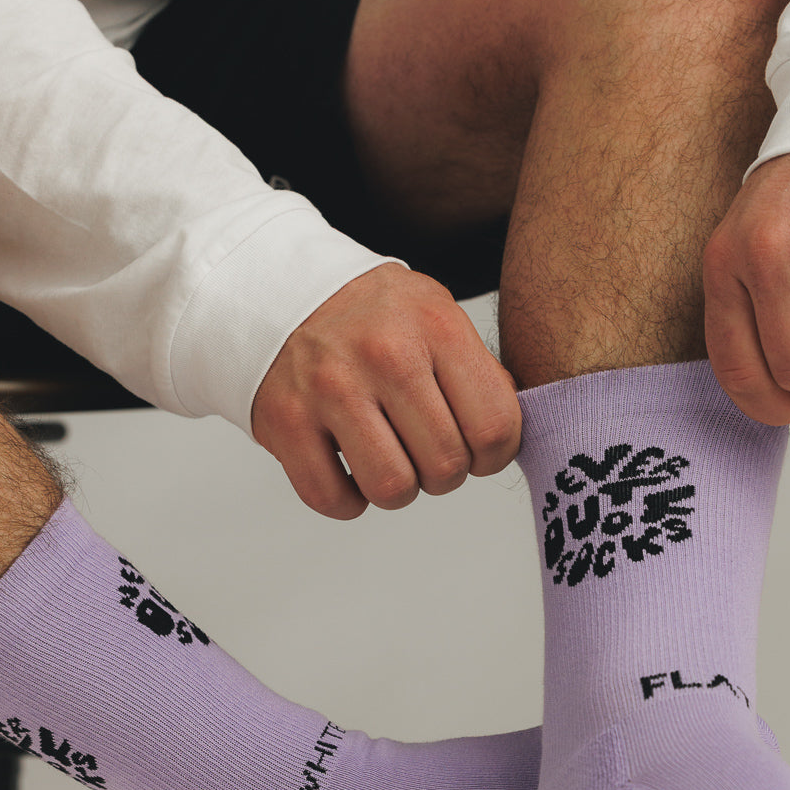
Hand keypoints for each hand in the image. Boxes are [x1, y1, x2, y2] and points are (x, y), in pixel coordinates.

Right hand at [251, 264, 521, 519]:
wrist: (279, 290)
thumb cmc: (372, 316)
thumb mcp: (438, 316)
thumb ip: (480, 373)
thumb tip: (510, 438)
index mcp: (435, 326)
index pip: (495, 426)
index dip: (493, 455)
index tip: (476, 448)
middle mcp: (384, 354)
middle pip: (446, 465)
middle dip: (445, 473)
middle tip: (427, 451)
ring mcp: (330, 389)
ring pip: (393, 488)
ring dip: (399, 489)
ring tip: (390, 458)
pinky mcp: (286, 421)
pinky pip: (334, 499)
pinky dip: (348, 499)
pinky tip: (349, 467)